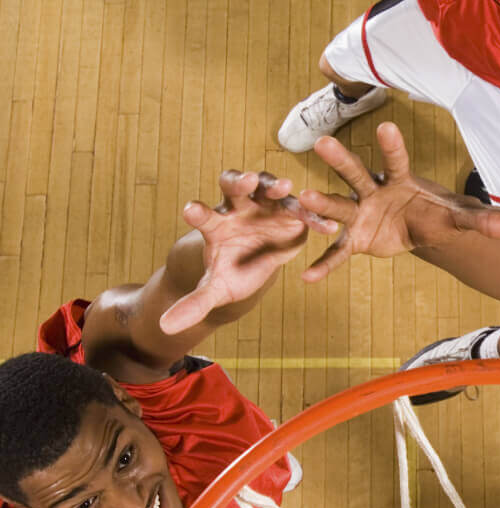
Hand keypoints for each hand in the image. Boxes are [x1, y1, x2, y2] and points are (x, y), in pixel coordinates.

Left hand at [159, 170, 314, 334]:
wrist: (256, 262)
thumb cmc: (232, 270)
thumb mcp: (215, 289)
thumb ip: (194, 303)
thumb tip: (165, 327)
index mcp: (216, 224)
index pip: (203, 215)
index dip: (198, 213)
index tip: (191, 211)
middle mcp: (238, 207)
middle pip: (235, 187)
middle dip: (240, 182)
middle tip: (245, 181)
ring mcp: (265, 205)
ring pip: (268, 187)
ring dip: (275, 185)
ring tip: (284, 187)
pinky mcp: (289, 211)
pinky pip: (301, 210)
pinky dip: (313, 216)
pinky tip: (326, 226)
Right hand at [297, 122, 499, 280]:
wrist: (423, 227)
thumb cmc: (440, 214)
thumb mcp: (466, 219)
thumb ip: (491, 223)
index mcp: (403, 180)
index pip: (398, 160)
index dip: (393, 145)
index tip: (387, 125)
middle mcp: (375, 190)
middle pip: (357, 173)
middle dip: (341, 160)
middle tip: (323, 141)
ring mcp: (361, 212)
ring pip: (340, 206)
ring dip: (322, 204)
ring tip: (303, 198)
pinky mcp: (356, 238)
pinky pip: (338, 252)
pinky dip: (325, 264)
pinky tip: (307, 278)